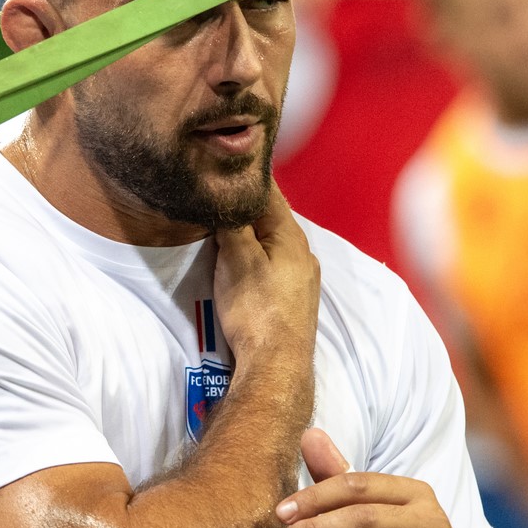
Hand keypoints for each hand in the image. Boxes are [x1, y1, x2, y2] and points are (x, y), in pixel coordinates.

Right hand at [212, 185, 319, 363]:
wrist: (276, 364)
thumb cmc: (256, 309)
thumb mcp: (237, 258)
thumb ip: (234, 224)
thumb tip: (230, 196)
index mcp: (291, 236)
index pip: (270, 193)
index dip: (249, 177)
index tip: (232, 163)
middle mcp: (303, 253)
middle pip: (273, 217)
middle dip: (249, 205)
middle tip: (223, 191)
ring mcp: (302, 277)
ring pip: (275, 241)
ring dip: (254, 231)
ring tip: (230, 222)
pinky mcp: (295, 298)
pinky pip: (276, 262)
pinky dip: (260, 252)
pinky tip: (247, 258)